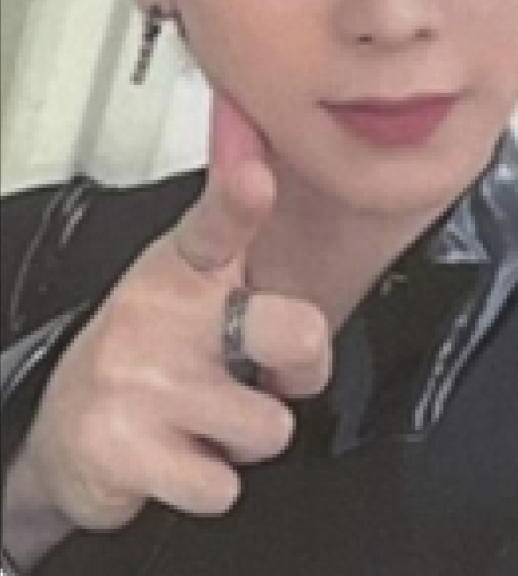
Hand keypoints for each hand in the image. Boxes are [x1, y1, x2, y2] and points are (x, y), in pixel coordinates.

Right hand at [11, 93, 330, 534]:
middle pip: (295, 332)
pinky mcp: (121, 446)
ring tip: (208, 418)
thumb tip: (297, 224)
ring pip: (270, 426)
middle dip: (303, 366)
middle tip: (267, 373)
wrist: (69, 430)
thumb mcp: (195, 290)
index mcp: (187, 265)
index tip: (255, 176)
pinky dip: (209, 484)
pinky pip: (223, 486)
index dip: (240, 196)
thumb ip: (256, 267)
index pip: (220, 220)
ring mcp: (140, 378)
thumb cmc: (152, 353)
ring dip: (247, 438)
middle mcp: (162, 311)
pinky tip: (178, 456)